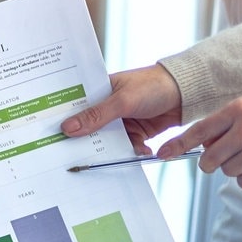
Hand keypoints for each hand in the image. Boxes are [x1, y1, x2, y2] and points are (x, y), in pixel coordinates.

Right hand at [59, 64, 182, 152]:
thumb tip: (68, 128)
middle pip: (88, 128)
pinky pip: (126, 146)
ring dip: (111, 149)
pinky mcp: (134, 132)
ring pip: (107, 140)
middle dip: (85, 141)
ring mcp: (120, 121)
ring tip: (116, 156)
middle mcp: (105, 107)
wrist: (189, 92)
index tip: (51, 136)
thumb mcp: (123, 100)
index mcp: (98, 91)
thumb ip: (96, 116)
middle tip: (78, 155)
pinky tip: (140, 151)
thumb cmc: (154, 85)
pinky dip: (131, 151)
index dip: (62, 121)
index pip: (74, 107)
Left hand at [156, 97, 241, 187]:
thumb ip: (220, 124)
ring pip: (228, 170)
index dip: (179, 145)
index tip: (163, 153)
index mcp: (236, 111)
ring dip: (231, 167)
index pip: (199, 131)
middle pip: (210, 158)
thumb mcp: (241, 111)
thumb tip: (203, 143)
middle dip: (208, 162)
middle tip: (215, 158)